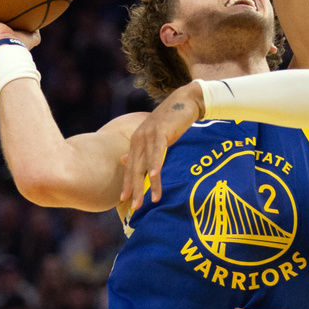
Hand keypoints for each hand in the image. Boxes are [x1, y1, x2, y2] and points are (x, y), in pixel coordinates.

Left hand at [120, 82, 204, 209]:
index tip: (124, 200)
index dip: (127, 183)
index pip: (130, 167)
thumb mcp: (155, 136)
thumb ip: (142, 150)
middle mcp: (139, 139)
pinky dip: (156, 164)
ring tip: (149, 200)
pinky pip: (158, 151)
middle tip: (134, 207)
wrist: (185, 100)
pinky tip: (155, 176)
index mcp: (137, 141)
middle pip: (135, 169)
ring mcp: (149, 135)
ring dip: (147, 184)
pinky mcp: (161, 131)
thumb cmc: (172, 120)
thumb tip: (124, 160)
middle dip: (134, 189)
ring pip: (146, 164)